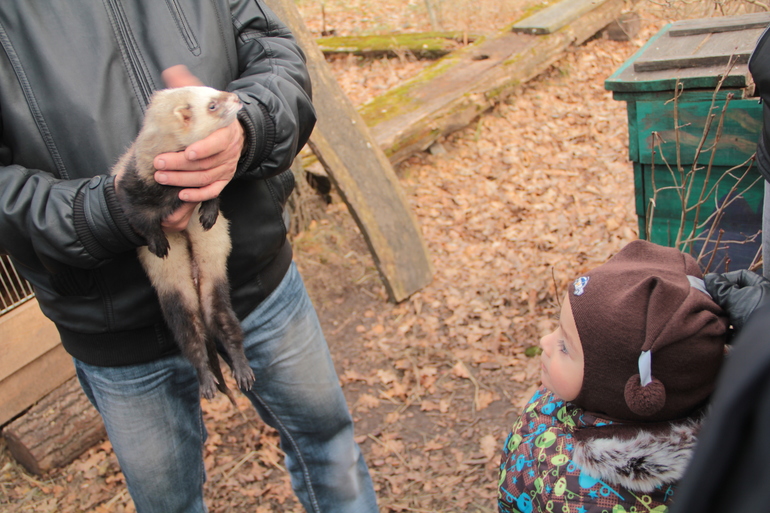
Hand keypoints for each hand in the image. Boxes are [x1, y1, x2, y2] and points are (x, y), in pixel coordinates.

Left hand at [154, 65, 243, 230]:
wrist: (236, 133)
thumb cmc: (215, 118)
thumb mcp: (206, 101)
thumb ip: (189, 88)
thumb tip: (172, 71)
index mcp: (227, 131)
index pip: (218, 143)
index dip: (203, 149)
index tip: (186, 152)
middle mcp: (230, 152)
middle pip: (206, 163)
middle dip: (180, 166)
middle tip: (159, 164)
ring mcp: (227, 167)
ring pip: (206, 179)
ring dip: (182, 180)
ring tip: (161, 177)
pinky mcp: (224, 179)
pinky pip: (213, 191)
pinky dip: (198, 195)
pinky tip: (181, 195)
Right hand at [704, 269, 769, 332]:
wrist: (764, 342)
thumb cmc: (755, 314)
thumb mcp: (734, 297)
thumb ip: (720, 287)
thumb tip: (709, 279)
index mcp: (762, 287)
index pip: (741, 276)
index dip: (724, 278)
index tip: (710, 285)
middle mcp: (761, 301)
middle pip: (737, 295)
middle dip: (721, 299)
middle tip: (708, 301)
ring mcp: (757, 318)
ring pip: (735, 313)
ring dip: (722, 315)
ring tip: (711, 316)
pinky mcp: (752, 333)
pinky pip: (736, 329)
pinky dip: (726, 330)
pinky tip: (718, 331)